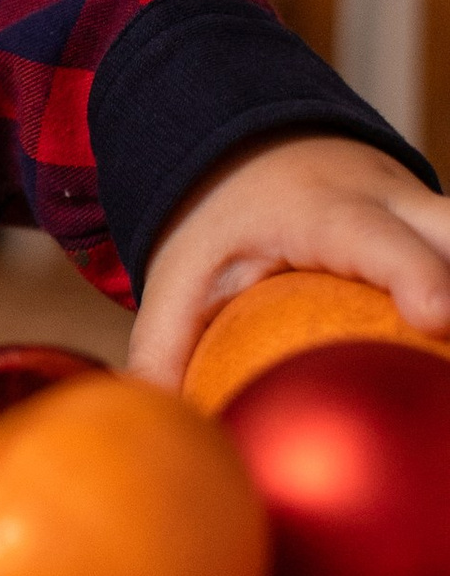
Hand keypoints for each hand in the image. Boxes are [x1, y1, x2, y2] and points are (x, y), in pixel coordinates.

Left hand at [130, 134, 449, 386]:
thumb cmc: (222, 221)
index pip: (382, 241)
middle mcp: (401, 205)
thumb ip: (164, 348)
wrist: (259, 144)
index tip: (440, 316)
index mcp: (329, 210)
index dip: (419, 275)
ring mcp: (437, 218)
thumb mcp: (181, 271)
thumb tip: (154, 431)